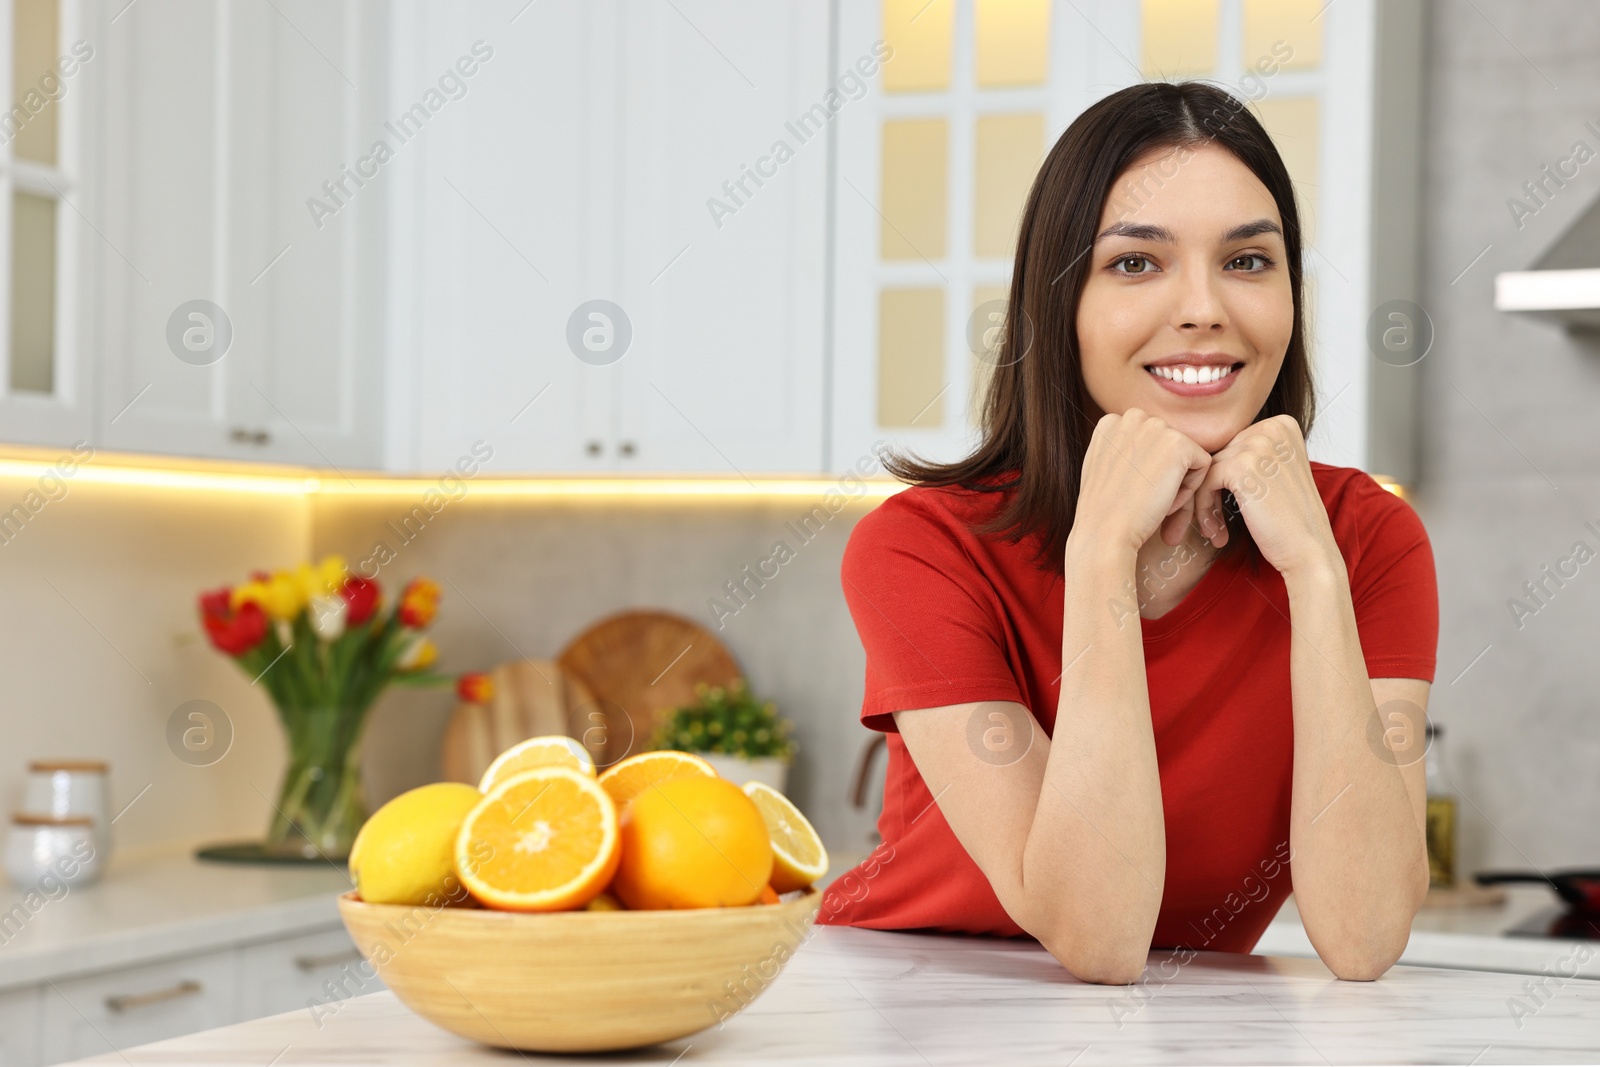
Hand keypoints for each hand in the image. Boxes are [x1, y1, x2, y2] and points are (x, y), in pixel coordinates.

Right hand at [1074, 408, 1214, 555]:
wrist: (1104, 532)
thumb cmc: (1104, 512)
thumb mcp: (1103, 467)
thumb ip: (1123, 449)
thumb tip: (1149, 450)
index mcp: (1111, 422)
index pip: (1149, 441)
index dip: (1145, 470)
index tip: (1132, 490)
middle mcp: (1132, 417)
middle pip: (1169, 446)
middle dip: (1164, 474)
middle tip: (1145, 499)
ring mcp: (1155, 428)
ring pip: (1186, 456)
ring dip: (1177, 483)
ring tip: (1154, 502)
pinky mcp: (1178, 443)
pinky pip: (1202, 464)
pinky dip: (1190, 489)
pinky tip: (1165, 502)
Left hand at [1190, 415, 1339, 577]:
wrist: (1309, 550)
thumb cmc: (1291, 519)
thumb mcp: (1276, 472)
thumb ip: (1252, 455)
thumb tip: (1207, 451)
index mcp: (1282, 425)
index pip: (1233, 444)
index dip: (1224, 478)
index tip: (1225, 505)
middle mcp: (1272, 428)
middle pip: (1219, 454)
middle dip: (1212, 490)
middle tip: (1215, 521)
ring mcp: (1258, 445)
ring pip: (1208, 469)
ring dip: (1205, 502)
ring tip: (1215, 529)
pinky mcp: (1241, 467)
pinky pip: (1205, 482)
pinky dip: (1204, 509)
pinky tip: (1216, 532)